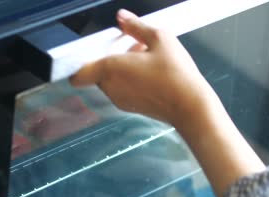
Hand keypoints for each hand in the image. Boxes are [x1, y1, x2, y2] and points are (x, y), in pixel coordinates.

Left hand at [71, 9, 264, 196]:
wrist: (190, 106)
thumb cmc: (175, 73)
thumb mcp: (159, 38)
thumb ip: (136, 26)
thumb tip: (122, 17)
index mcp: (110, 70)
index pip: (78, 72)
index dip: (79, 62)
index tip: (91, 52)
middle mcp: (111, 88)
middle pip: (98, 72)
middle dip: (112, 58)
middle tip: (134, 48)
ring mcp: (120, 100)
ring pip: (111, 81)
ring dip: (122, 69)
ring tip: (147, 60)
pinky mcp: (131, 108)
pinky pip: (122, 90)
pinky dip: (130, 81)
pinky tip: (152, 75)